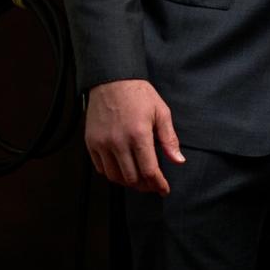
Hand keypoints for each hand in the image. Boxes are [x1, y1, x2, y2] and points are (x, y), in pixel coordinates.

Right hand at [85, 79, 184, 194]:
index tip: (164, 190)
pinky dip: (112, 173)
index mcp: (139, 134)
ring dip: (128, 182)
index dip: (158, 184)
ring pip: (115, 176)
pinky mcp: (91, 142)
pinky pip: (100, 168)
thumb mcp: (161, 112)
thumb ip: (169, 139)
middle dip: (145, 185)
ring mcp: (102, 143)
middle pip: (132, 178)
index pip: (149, 170)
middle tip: (153, 184)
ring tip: (139, 179)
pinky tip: (122, 169)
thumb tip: (178, 161)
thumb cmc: (139, 94)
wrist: (111, 79)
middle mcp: (118, 142)